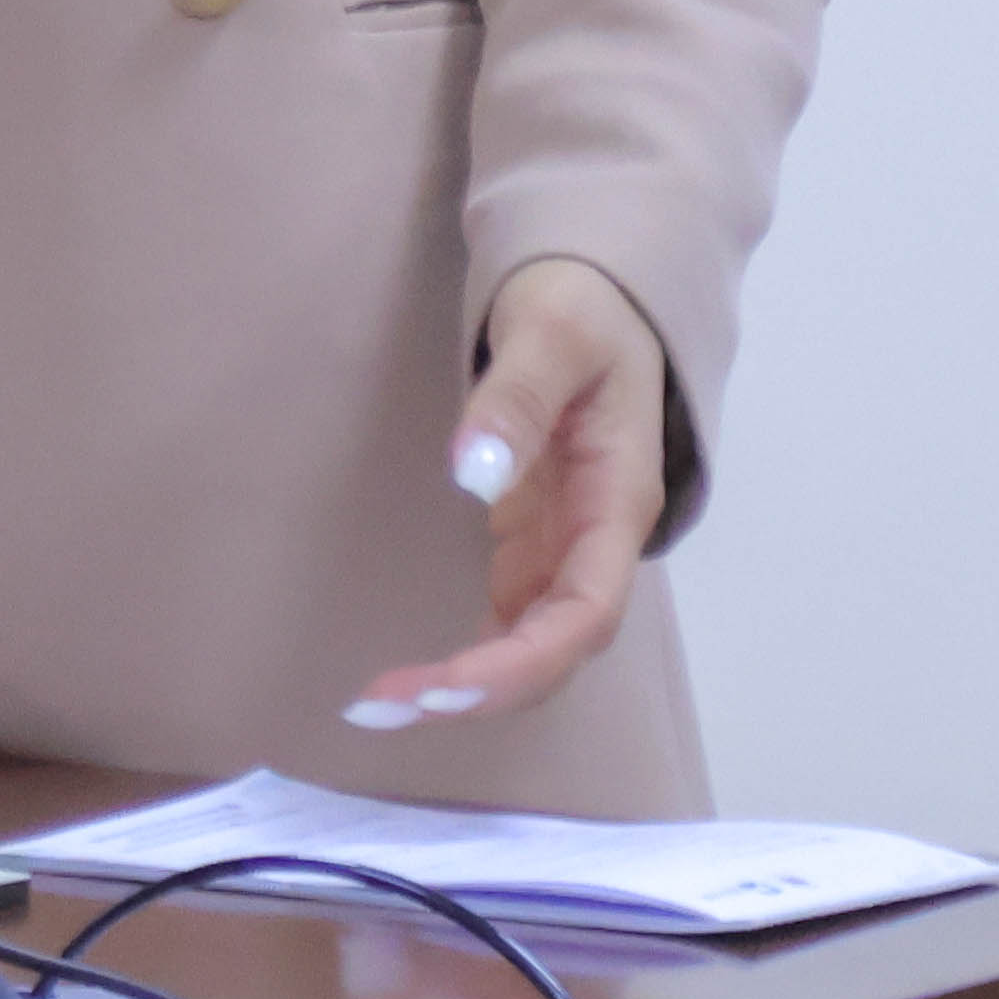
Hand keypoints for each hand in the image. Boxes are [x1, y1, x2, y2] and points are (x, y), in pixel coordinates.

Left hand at [346, 256, 667, 732]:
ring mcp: (566, 544)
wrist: (600, 294)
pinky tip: (416, 677)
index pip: (586, 612)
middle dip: (483, 689)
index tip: (450, 687)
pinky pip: (511, 616)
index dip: (524, 661)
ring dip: (470, 683)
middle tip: (384, 705)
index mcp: (617, 501)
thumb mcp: (553, 334)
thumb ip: (515, 401)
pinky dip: (470, 653)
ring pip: (533, 642)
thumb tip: (472, 474)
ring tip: (382, 702)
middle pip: (558, 646)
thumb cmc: (585, 308)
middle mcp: (597, 540)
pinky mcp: (533, 537)